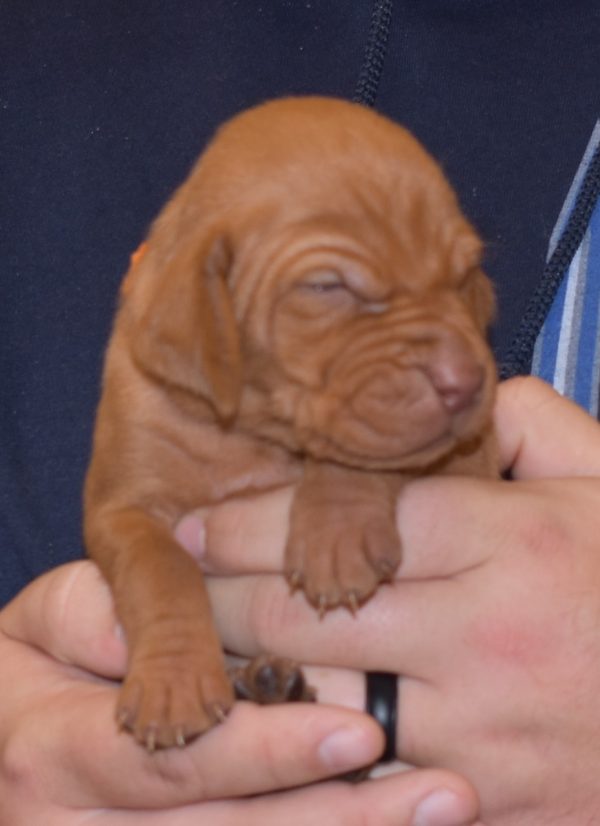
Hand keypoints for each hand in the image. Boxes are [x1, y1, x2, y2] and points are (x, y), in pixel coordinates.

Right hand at [0, 561, 479, 824]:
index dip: (262, 752)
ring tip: (442, 810)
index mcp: (52, 756)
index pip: (172, 759)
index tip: (354, 731)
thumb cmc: (42, 651)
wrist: (14, 721)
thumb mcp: (59, 612)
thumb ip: (114, 612)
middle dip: (338, 816)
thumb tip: (195, 637)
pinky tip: (392, 822)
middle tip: (441, 792)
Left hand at [185, 377, 599, 824]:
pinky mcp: (483, 801)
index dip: (257, 521)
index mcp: (514, 541)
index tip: (198, 523)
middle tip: (172, 579)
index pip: (350, 522)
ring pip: (317, 699)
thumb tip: (455, 394)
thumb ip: (528, 422)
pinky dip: (305, 748)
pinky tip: (264, 723)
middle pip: (309, 609)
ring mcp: (481, 730)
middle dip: (219, 594)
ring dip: (248, 672)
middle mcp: (487, 633)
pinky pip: (362, 776)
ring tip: (198, 646)